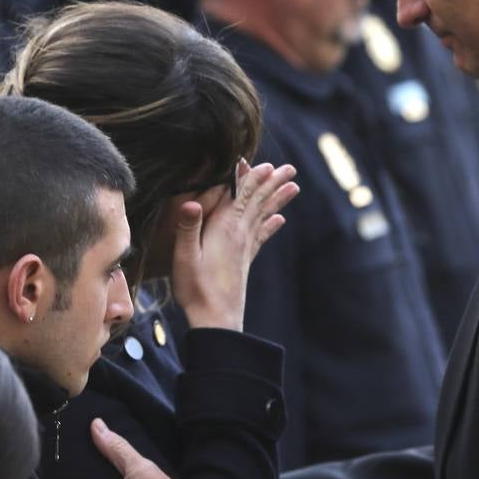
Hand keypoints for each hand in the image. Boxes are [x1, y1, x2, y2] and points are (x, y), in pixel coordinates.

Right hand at [172, 161, 298, 329]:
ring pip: (264, 215)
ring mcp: (244, 247)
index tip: (257, 159)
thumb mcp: (184, 257)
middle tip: (290, 168)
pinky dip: (271, 224)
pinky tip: (280, 219)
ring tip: (294, 185)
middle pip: (258, 201)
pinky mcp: (245, 260)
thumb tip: (189, 202)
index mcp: (224, 229)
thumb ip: (188, 228)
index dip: (248, 176)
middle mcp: (239, 234)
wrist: (216, 320)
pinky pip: (261, 236)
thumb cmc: (196, 289)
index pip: (239, 195)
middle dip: (271, 182)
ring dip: (277, 198)